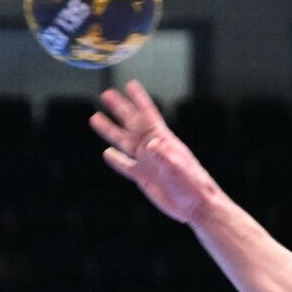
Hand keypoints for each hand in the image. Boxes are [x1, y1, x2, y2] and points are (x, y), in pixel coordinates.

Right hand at [91, 80, 221, 225]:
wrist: (196, 206)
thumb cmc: (194, 186)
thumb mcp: (180, 170)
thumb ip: (165, 157)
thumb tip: (152, 144)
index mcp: (164, 141)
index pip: (149, 115)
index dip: (139, 100)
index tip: (130, 85)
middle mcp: (153, 148)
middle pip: (132, 123)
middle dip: (120, 108)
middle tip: (106, 93)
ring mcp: (147, 162)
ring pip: (124, 142)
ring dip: (109, 130)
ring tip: (95, 117)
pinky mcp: (142, 177)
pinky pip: (125, 165)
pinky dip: (116, 160)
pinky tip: (107, 153)